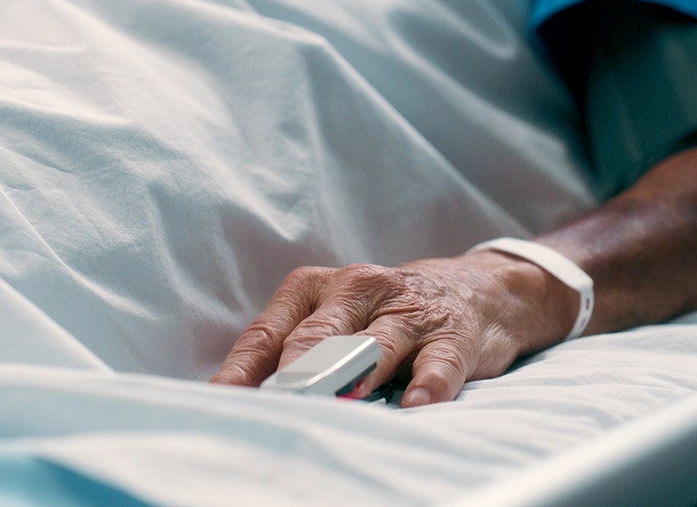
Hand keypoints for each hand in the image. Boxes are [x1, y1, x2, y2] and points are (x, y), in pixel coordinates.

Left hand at [209, 253, 578, 406]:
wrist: (475, 289)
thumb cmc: (381, 315)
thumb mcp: (331, 321)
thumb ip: (287, 357)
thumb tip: (236, 403)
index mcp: (312, 289)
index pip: (267, 334)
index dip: (242, 373)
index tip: (221, 406)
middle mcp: (356, 289)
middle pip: (314, 338)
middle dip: (293, 375)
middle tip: (275, 407)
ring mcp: (406, 311)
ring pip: (374, 344)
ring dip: (355, 373)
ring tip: (341, 400)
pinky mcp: (453, 332)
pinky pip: (438, 359)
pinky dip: (427, 383)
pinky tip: (416, 405)